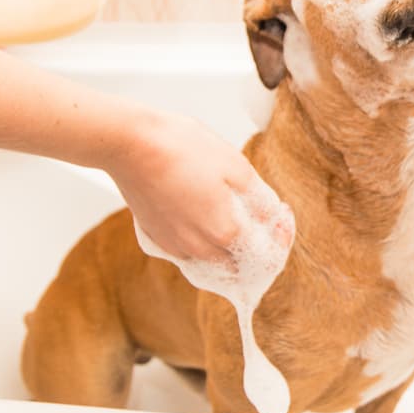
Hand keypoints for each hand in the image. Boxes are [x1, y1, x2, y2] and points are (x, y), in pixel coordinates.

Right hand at [104, 111, 278, 261]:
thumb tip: (272, 217)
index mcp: (224, 233)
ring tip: (235, 223)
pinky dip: (203, 247)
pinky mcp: (156, 239)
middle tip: (262, 223)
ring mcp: (174, 247)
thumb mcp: (236, 166)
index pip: (265, 257)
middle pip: (239, 269)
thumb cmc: (182, 148)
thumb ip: (260, 199)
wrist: (131, 144)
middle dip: (256, 250)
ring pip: (212, 265)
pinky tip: (205, 221)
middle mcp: (199, 249)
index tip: (282, 216)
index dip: (281, 238)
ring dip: (229, 252)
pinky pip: (188, 255)